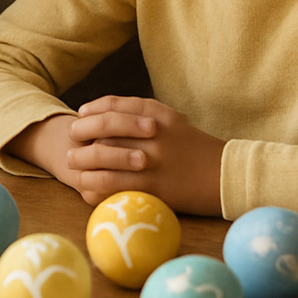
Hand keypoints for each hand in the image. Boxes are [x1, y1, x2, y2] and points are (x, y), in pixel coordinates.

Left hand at [64, 95, 224, 215]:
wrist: (226, 176)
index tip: (80, 118)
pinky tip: (89, 190)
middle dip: (81, 137)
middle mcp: (152, 135)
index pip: (112, 107)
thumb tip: (101, 111)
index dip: (91, 112)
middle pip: (103, 131)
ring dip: (84, 165)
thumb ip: (140, 110)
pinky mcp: (154, 188)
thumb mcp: (171, 119)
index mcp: (156, 115)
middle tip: (71, 146)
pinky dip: (97, 188)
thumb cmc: (195, 147)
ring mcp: (152, 161)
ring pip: (104, 159)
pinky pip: (115, 187)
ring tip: (74, 168)